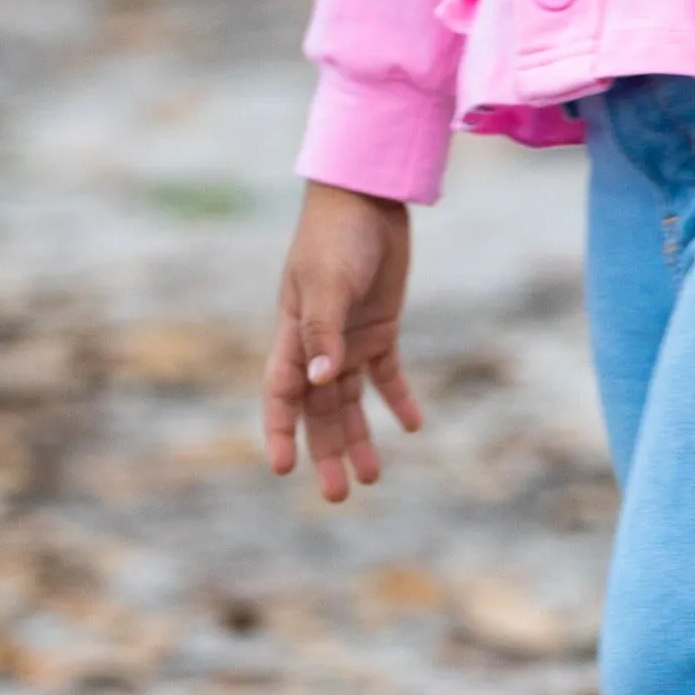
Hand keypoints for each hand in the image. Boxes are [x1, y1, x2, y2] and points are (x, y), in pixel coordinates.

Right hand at [263, 182, 423, 500]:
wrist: (368, 198)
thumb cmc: (337, 236)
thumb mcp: (328, 283)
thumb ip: (323, 332)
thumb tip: (320, 381)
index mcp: (293, 336)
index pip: (281, 394)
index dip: (280, 432)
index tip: (284, 468)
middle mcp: (317, 345)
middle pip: (318, 411)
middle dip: (325, 452)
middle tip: (336, 496)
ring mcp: (349, 339)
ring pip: (351, 401)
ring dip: (360, 437)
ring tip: (371, 478)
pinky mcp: (380, 328)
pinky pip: (387, 374)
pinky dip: (399, 399)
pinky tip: (414, 426)